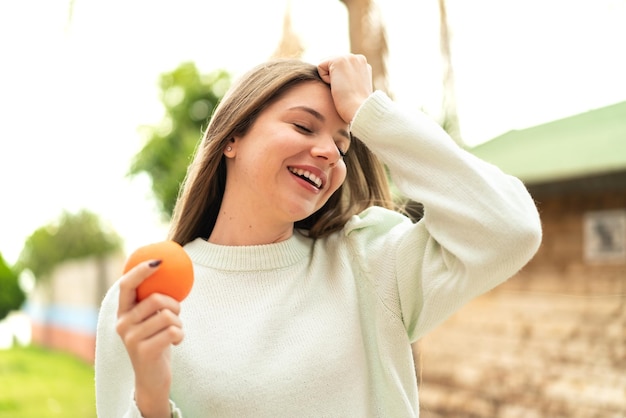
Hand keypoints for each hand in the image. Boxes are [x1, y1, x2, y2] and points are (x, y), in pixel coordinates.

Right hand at [116, 260, 183, 417]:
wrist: (152, 379)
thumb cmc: (156, 342)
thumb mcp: (151, 320)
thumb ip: (153, 301)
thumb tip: (170, 270)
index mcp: (123, 312)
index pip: (126, 284)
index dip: (141, 270)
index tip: (159, 261)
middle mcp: (122, 323)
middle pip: (156, 299)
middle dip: (174, 305)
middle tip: (176, 315)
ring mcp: (131, 338)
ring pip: (168, 316)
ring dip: (179, 323)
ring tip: (174, 332)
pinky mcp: (143, 351)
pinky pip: (173, 332)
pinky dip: (181, 335)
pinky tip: (176, 343)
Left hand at [317, 54, 372, 123]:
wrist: (359, 109)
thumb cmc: (356, 107)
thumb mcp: (356, 89)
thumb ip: (351, 79)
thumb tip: (338, 78)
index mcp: (364, 65)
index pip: (341, 68)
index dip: (340, 81)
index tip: (350, 91)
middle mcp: (358, 58)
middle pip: (332, 65)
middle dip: (335, 79)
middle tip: (346, 91)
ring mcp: (349, 57)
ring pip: (326, 66)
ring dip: (331, 79)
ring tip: (342, 88)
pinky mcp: (338, 60)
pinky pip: (320, 67)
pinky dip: (325, 79)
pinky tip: (337, 86)